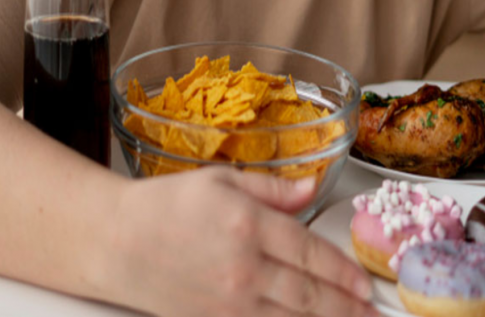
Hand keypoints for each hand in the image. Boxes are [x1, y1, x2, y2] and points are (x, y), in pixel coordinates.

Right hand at [105, 167, 376, 316]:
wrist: (113, 241)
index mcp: (248, 226)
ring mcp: (227, 303)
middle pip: (308, 294)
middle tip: (371, 313)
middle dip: (346, 306)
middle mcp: (242, 268)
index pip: (311, 253)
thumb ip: (273, 188)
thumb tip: (313, 188)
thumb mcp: (222, 180)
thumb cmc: (163, 206)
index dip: (343, 271)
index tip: (364, 282)